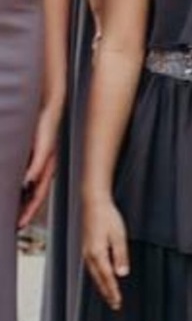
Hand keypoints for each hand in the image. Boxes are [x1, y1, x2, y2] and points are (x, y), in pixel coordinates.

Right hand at [18, 102, 62, 228]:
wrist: (46, 94)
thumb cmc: (33, 117)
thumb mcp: (22, 141)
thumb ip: (18, 158)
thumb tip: (14, 174)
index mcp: (39, 162)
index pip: (33, 190)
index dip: (25, 207)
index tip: (15, 224)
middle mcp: (46, 160)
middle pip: (39, 190)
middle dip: (29, 210)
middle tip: (18, 227)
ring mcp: (47, 150)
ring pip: (41, 179)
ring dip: (33, 198)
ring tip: (23, 214)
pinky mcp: (46, 138)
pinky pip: (40, 156)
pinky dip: (34, 169)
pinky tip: (27, 181)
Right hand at [82, 196, 129, 310]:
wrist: (94, 203)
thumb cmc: (108, 217)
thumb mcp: (119, 236)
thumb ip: (120, 256)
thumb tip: (122, 274)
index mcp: (97, 254)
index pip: (107, 278)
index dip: (112, 291)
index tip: (118, 302)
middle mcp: (89, 255)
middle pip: (99, 279)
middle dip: (107, 293)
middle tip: (115, 305)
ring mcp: (87, 251)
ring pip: (94, 274)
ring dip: (102, 286)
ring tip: (110, 296)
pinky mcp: (87, 248)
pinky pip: (93, 267)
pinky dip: (98, 277)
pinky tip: (103, 278)